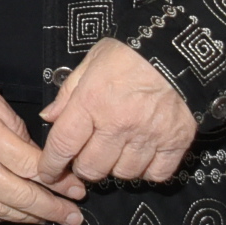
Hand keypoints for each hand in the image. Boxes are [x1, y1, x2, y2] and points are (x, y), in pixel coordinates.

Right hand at [0, 89, 86, 224]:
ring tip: (51, 220)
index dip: (59, 181)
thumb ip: (13, 124)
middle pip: (20, 196)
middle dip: (52, 209)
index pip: (31, 166)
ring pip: (0, 210)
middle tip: (74, 216)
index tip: (77, 188)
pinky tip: (14, 217)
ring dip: (30, 218)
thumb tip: (35, 150)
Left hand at [37, 36, 196, 186]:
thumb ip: (68, 93)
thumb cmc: (129, 53)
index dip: (51, 165)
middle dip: (82, 167)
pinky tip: (141, 157)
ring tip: (115, 152)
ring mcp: (148, 136)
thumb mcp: (90, 62)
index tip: (48, 172)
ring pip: (123, 174)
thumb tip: (49, 118)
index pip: (63, 145)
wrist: (177, 50)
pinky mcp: (176, 142)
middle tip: (85, 157)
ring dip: (114, 168)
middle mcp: (118, 124)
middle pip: (92, 168)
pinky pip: (156, 174)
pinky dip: (146, 172)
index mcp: (91, 102)